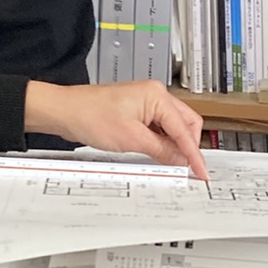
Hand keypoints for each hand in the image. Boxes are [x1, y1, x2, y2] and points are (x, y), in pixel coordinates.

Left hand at [24, 80, 207, 179]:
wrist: (65, 111)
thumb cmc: (90, 115)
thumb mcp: (131, 139)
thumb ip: (161, 150)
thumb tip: (181, 160)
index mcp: (157, 96)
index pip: (184, 129)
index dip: (194, 154)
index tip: (201, 171)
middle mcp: (155, 96)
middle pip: (185, 124)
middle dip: (188, 146)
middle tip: (188, 168)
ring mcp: (146, 103)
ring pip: (173, 127)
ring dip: (174, 145)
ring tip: (170, 164)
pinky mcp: (137, 112)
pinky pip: (158, 128)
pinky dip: (161, 142)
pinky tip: (158, 155)